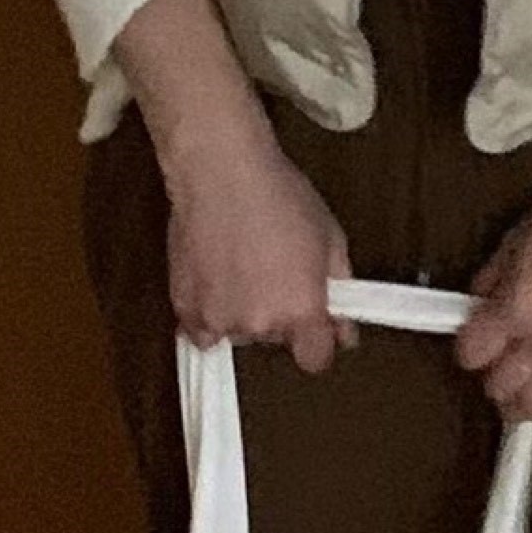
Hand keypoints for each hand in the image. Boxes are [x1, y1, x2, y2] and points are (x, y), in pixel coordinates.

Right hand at [164, 123, 356, 373]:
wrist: (220, 172)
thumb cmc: (278, 196)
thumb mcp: (330, 239)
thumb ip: (341, 293)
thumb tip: (345, 330)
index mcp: (301, 310)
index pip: (315, 360)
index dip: (316, 343)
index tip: (313, 328)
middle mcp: (260, 324)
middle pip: (275, 340)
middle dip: (279, 314)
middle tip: (273, 271)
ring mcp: (218, 319)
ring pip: (238, 332)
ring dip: (242, 311)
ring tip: (241, 265)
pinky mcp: (186, 308)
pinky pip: (202, 329)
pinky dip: (209, 311)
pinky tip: (215, 278)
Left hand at [455, 169, 531, 419]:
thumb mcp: (514, 239)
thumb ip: (492, 278)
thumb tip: (479, 302)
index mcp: (516, 309)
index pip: (473, 354)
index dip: (467, 350)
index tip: (472, 342)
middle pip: (504, 385)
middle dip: (492, 381)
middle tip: (495, 371)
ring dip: (526, 402)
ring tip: (522, 396)